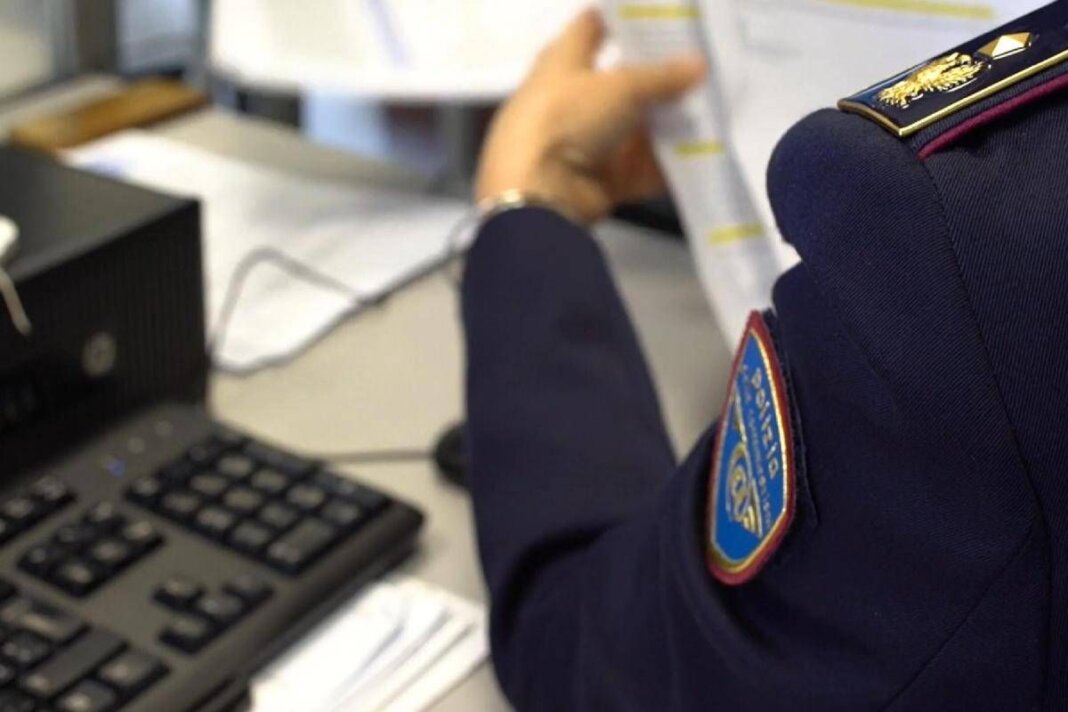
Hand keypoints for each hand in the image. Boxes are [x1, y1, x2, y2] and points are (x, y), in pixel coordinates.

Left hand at [475, 8, 704, 224]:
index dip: (622, 21)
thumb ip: (663, 76)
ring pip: (633, 129)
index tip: (660, 19)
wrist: (538, 191)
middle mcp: (573, 100)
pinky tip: (699, 159)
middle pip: (620, 83)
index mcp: (563, 61)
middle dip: (658, 77)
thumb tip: (699, 65)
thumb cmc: (567, 118)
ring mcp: (585, 142)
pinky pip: (638, 170)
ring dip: (667, 125)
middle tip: (702, 67)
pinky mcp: (598, 179)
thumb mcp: (622, 87)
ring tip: (712, 112)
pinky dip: (664, 168)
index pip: (591, 27)